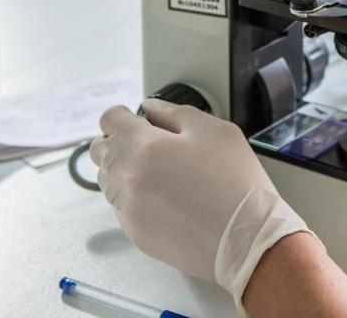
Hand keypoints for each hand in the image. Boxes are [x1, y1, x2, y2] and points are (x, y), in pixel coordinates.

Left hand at [89, 99, 319, 312]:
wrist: (246, 239)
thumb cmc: (236, 184)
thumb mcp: (215, 131)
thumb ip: (176, 113)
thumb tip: (151, 108)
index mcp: (143, 146)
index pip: (109, 119)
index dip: (124, 115)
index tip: (138, 120)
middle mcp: (126, 178)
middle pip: (100, 151)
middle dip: (120, 142)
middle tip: (151, 145)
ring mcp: (127, 209)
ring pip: (108, 180)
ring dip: (126, 170)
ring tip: (164, 174)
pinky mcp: (135, 234)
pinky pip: (121, 207)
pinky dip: (136, 198)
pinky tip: (169, 198)